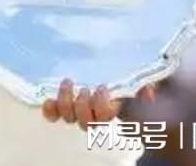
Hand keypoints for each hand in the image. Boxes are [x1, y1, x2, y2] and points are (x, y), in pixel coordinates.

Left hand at [40, 79, 155, 130]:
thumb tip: (147, 93)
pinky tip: (48, 100)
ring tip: (69, 83)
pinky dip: (50, 110)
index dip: (102, 106)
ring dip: (67, 102)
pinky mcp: (60, 105)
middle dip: (84, 106)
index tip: (102, 87)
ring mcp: (75, 111)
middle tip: (85, 88)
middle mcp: (92, 115)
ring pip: (69, 117)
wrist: (103, 72)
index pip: (105, 117)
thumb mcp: (134, 80)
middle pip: (85, 122)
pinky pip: (53, 115)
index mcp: (109, 110)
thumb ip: (143, 86)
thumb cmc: (120, 80)